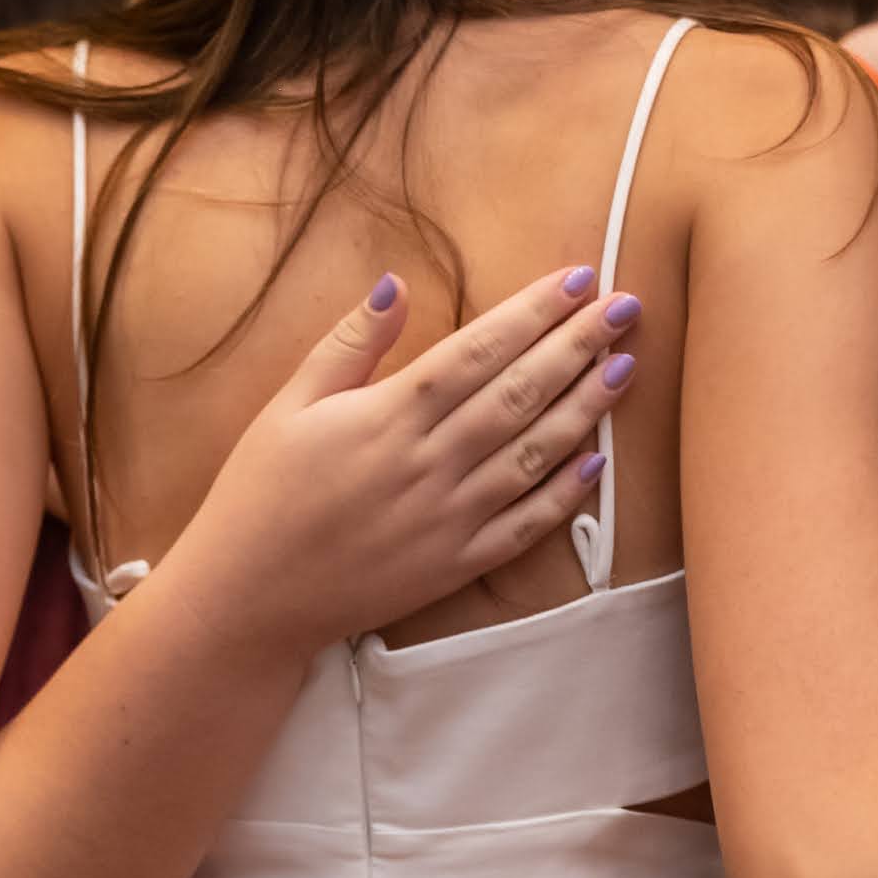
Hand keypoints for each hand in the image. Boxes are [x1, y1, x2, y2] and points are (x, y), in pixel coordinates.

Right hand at [145, 260, 636, 656]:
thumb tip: (395, 283)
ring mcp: (449, 518)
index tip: (575, 278)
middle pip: (519, 393)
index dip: (531, 312)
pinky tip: (597, 459)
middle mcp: (428, 464)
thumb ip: (347, 344)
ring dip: (586, 407)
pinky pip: (525, 525)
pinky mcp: (456, 564)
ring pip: (534, 453)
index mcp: (387, 416)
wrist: (249, 599)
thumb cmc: (261, 494)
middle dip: (578, 345)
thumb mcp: (288, 406)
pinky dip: (565, 492)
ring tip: (627, 365)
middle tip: (627, 306)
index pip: (477, 351)